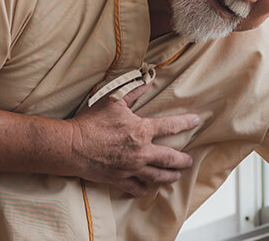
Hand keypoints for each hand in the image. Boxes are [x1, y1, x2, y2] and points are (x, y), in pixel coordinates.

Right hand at [67, 85, 199, 195]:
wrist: (72, 146)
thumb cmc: (91, 122)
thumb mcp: (113, 101)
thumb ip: (133, 91)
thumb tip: (147, 80)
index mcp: (141, 130)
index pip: (170, 126)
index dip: (185, 122)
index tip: (196, 121)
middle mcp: (141, 152)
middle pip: (170, 158)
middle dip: (182, 160)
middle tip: (189, 160)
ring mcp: (131, 168)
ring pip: (157, 176)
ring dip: (169, 176)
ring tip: (176, 176)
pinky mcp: (119, 179)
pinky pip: (136, 187)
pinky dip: (142, 188)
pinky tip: (147, 188)